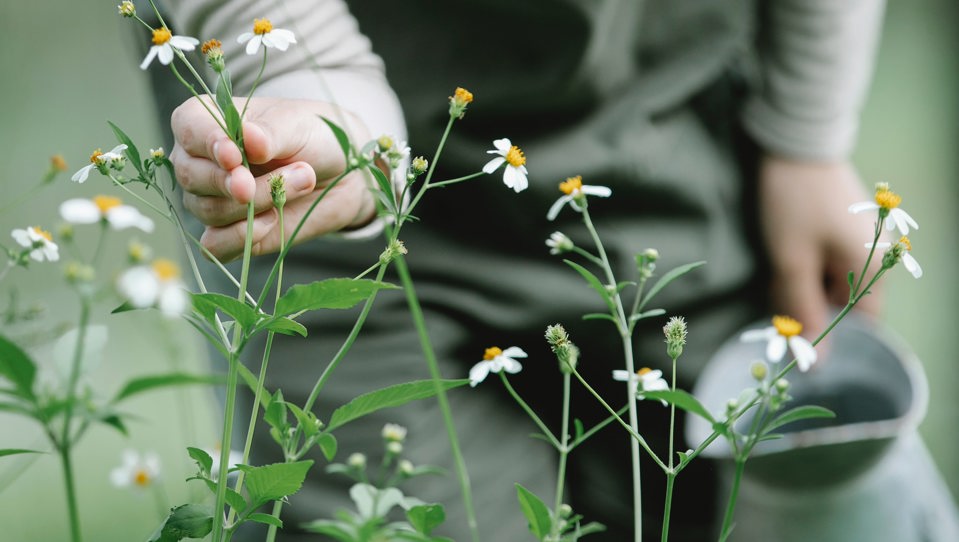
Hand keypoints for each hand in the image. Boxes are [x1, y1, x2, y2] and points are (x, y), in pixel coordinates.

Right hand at [170, 96, 376, 260]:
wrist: (340, 172)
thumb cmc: (311, 137)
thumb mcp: (297, 126)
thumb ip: (270, 134)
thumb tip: (250, 137)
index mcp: (206, 121)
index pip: (189, 129)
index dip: (208, 143)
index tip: (235, 156)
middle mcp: (198, 161)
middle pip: (194, 177)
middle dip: (235, 182)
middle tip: (281, 176)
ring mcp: (209, 198)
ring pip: (210, 211)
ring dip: (258, 203)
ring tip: (302, 182)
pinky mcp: (226, 233)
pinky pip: (214, 246)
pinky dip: (242, 237)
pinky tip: (272, 221)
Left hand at [757, 155, 884, 340]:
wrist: (793, 143)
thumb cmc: (794, 204)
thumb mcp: (791, 262)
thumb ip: (803, 312)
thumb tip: (817, 362)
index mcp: (872, 270)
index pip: (860, 326)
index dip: (829, 335)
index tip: (798, 337)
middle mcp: (875, 258)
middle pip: (841, 304)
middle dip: (807, 306)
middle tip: (777, 293)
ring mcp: (858, 242)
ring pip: (828, 283)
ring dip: (800, 285)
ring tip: (778, 268)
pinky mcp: (840, 230)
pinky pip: (823, 263)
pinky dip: (801, 267)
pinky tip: (783, 255)